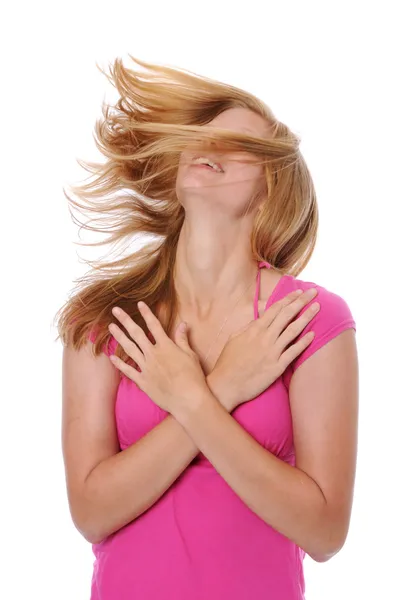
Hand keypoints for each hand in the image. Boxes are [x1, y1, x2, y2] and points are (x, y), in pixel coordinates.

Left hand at [108, 302, 207, 413]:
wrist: (189, 399)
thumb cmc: (193, 377)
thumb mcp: (191, 355)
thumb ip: (183, 339)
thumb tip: (183, 323)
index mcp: (166, 346)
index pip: (154, 325)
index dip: (147, 313)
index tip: (139, 303)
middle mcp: (153, 354)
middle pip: (137, 334)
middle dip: (125, 320)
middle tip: (115, 310)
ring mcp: (146, 368)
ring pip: (129, 349)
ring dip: (119, 337)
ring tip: (111, 327)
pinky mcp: (143, 382)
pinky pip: (128, 371)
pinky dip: (119, 364)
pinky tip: (111, 357)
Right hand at [208, 288, 320, 410]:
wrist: (226, 385)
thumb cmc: (228, 362)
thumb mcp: (234, 338)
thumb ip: (248, 326)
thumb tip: (259, 316)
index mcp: (254, 329)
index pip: (275, 309)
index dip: (289, 299)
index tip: (299, 292)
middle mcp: (265, 337)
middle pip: (287, 315)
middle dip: (302, 301)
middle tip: (314, 292)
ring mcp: (272, 352)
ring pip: (293, 330)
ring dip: (307, 317)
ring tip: (317, 307)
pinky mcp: (277, 367)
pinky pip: (293, 352)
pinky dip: (304, 342)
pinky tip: (313, 334)